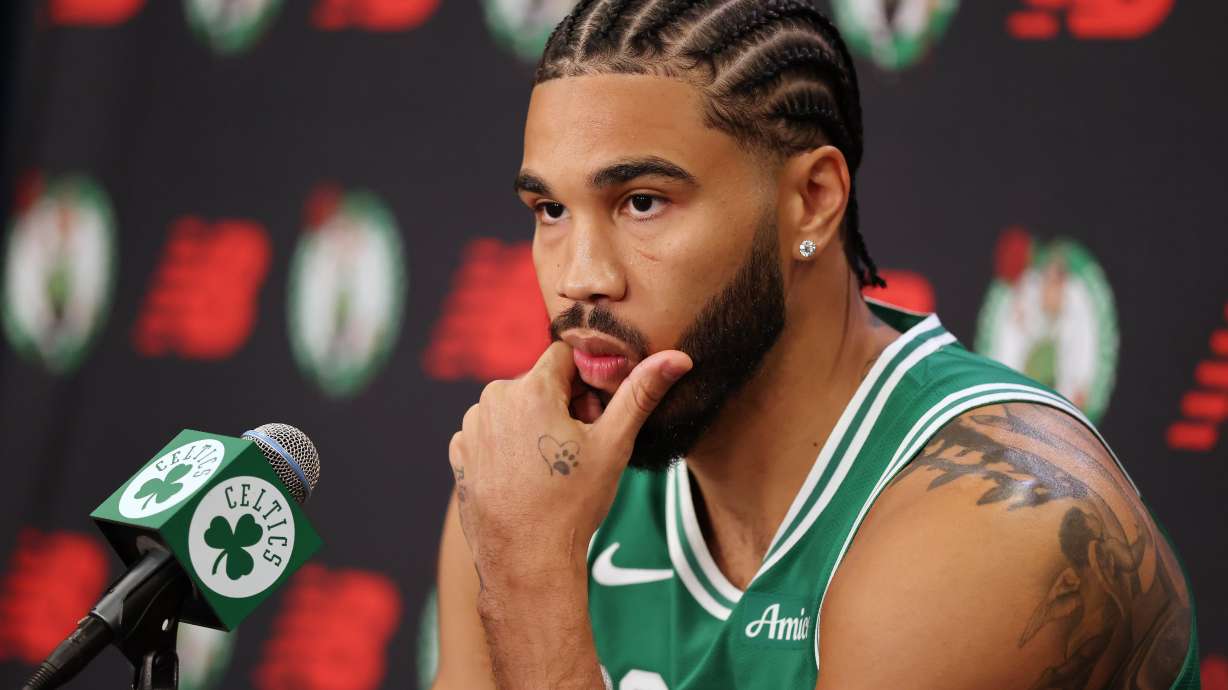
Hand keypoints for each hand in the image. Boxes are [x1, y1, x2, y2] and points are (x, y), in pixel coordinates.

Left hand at [448, 340, 691, 591]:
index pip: (566, 357)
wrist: (527, 562)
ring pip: (515, 407)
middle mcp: (493, 399)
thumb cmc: (573, 504)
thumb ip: (641, 393)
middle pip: (540, 383)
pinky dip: (508, 446)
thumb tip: (678, 357)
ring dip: (533, 425)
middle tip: (576, 450)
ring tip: (549, 469)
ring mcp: (472, 427)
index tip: (592, 420)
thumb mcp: (614, 445)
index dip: (586, 385)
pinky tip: (524, 477)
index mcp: (530, 388)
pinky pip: (491, 433)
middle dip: (561, 406)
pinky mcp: (460, 453)